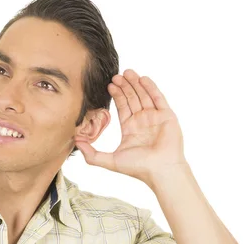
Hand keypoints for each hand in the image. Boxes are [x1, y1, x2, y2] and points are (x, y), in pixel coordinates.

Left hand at [74, 69, 186, 185]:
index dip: (116, 95)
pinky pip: (158, 98)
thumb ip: (91, 154)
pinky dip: (151, 88)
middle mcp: (142, 120)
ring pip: (144, 95)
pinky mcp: (167, 116)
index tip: (109, 85)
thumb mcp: (110, 161)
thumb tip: (76, 142)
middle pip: (132, 98)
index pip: (122, 106)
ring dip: (136, 83)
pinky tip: (143, 79)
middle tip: (115, 75)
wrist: (160, 170)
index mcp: (130, 128)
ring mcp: (155, 117)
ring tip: (127, 72)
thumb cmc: (138, 168)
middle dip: (124, 86)